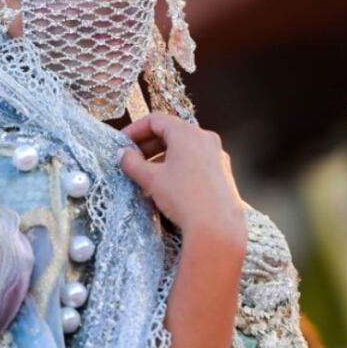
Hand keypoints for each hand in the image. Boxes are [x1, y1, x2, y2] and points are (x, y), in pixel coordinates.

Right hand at [119, 113, 246, 247]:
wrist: (217, 227)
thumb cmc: (184, 198)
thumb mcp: (152, 179)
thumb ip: (133, 163)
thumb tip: (123, 155)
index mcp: (187, 133)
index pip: (156, 120)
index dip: (135, 129)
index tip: (123, 142)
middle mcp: (205, 138)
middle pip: (171, 132)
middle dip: (148, 145)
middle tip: (132, 159)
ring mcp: (217, 154)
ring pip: (184, 148)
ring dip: (162, 157)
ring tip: (147, 174)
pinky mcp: (223, 171)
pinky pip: (197, 160)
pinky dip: (179, 165)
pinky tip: (168, 184)